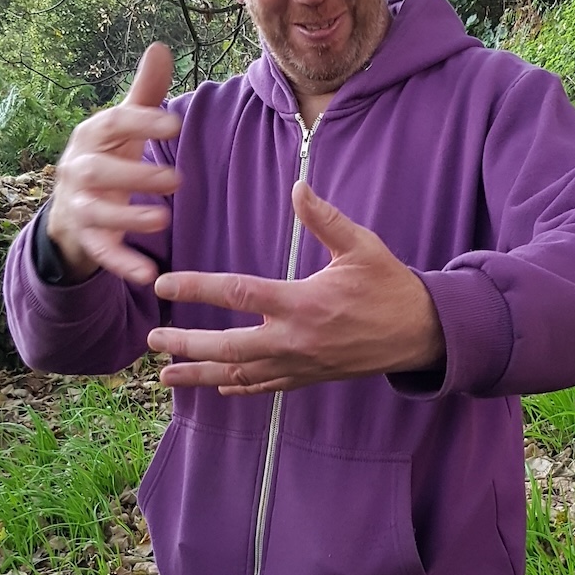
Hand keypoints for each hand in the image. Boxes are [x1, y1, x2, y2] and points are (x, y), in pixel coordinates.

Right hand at [46, 43, 182, 284]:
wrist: (71, 208)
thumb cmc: (109, 157)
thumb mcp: (124, 127)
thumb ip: (145, 93)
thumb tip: (160, 46)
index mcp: (91, 136)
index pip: (113, 124)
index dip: (142, 122)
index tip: (175, 125)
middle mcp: (78, 170)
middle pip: (100, 171)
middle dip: (135, 174)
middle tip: (177, 178)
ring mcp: (79, 206)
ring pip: (97, 213)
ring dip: (128, 216)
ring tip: (163, 219)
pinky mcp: (87, 239)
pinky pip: (103, 254)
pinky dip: (122, 264)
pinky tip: (147, 274)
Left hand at [148, 182, 444, 393]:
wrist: (421, 335)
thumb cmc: (390, 286)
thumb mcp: (362, 246)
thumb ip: (326, 220)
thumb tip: (298, 187)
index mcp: (303, 303)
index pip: (238, 294)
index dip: (198, 287)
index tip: (166, 283)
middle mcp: (295, 340)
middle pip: (228, 347)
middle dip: (186, 344)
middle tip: (152, 338)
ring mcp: (300, 364)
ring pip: (239, 375)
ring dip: (200, 375)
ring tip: (164, 376)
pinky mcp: (308, 377)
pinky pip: (265, 387)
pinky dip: (237, 387)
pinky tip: (216, 387)